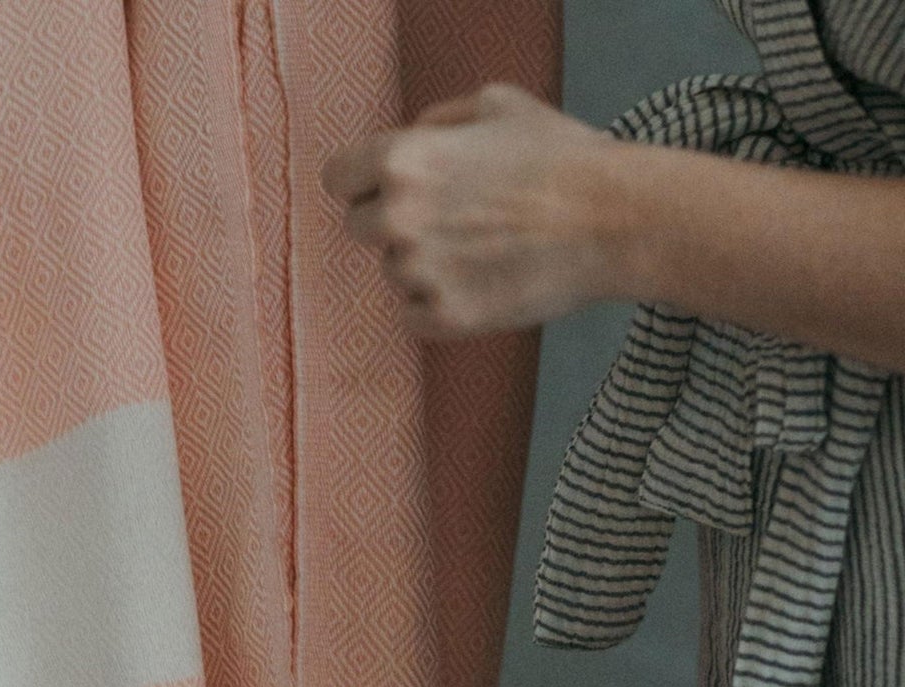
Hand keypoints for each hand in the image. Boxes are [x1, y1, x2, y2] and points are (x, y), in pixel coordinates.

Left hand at [322, 84, 628, 338]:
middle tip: (447, 221)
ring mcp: (419, 273)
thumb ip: (438, 122)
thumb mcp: (496, 105)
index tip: (383, 190)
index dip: (362, 182)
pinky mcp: (444, 318)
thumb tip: (411, 139)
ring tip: (479, 251)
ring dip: (422, 265)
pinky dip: (438, 306)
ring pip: (394, 273)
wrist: (610, 221)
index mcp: (402, 160)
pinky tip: (480, 283)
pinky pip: (414, 316)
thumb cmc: (559, 157)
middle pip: (361, 228)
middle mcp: (399, 217)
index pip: (337, 179)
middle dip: (394, 223)